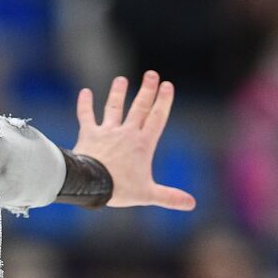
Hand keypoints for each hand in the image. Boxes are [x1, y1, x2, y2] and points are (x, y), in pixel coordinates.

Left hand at [72, 71, 195, 210]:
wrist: (90, 184)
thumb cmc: (119, 189)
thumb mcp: (148, 194)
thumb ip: (169, 197)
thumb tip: (192, 204)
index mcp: (143, 144)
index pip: (157, 118)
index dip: (163, 101)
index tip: (168, 85)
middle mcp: (126, 133)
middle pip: (139, 108)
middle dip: (147, 90)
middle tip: (151, 74)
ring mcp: (107, 132)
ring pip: (114, 108)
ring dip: (118, 93)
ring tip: (121, 79)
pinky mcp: (89, 134)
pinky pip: (86, 116)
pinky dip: (85, 104)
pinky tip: (85, 92)